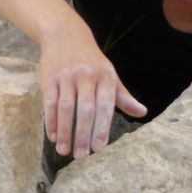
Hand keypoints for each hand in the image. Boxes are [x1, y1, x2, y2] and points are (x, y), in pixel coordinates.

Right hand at [39, 29, 145, 158]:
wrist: (66, 35)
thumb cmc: (92, 61)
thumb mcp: (110, 75)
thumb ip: (123, 96)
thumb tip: (142, 112)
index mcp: (105, 77)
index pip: (105, 107)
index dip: (102, 128)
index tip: (99, 148)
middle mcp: (87, 76)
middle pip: (85, 111)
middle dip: (82, 135)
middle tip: (81, 156)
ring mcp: (67, 76)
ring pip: (66, 109)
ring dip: (64, 132)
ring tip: (64, 151)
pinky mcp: (49, 78)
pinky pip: (50, 103)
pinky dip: (51, 121)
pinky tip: (53, 136)